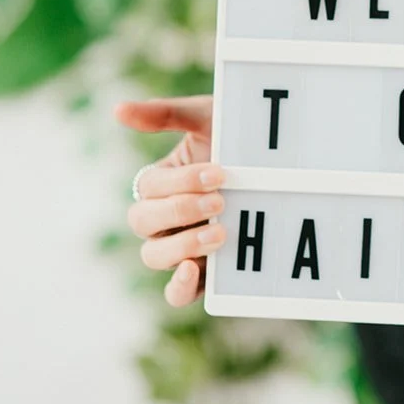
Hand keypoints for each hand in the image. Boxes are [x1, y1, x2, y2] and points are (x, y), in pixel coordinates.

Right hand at [114, 96, 223, 306]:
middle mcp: (164, 218)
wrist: (285, 165)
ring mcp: (181, 247)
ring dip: (181, 246)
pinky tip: (191, 272)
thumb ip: (166, 114)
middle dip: (180, 211)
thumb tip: (118, 110)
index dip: (179, 182)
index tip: (219, 173)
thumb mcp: (207, 119)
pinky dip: (177, 287)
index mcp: (161, 183)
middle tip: (220, 202)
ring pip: (154, 256)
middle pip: (143, 222)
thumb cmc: (237, 138)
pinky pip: (177, 293)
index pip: (150, 187)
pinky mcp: (204, 275)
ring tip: (219, 234)